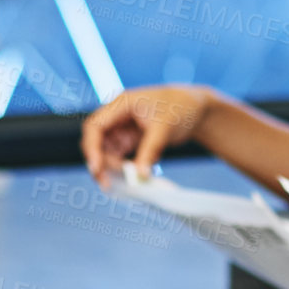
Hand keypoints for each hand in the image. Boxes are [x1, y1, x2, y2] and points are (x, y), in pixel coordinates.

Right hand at [80, 84, 211, 187]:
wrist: (197, 108)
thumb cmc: (181, 107)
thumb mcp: (164, 128)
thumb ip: (150, 151)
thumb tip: (140, 175)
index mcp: (122, 104)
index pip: (95, 126)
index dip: (92, 148)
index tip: (97, 168)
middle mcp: (118, 115)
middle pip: (97, 141)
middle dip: (100, 162)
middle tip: (108, 184)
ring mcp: (123, 128)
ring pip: (107, 152)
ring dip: (112, 168)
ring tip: (127, 182)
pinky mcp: (130, 139)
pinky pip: (119, 156)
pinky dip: (124, 168)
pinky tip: (134, 177)